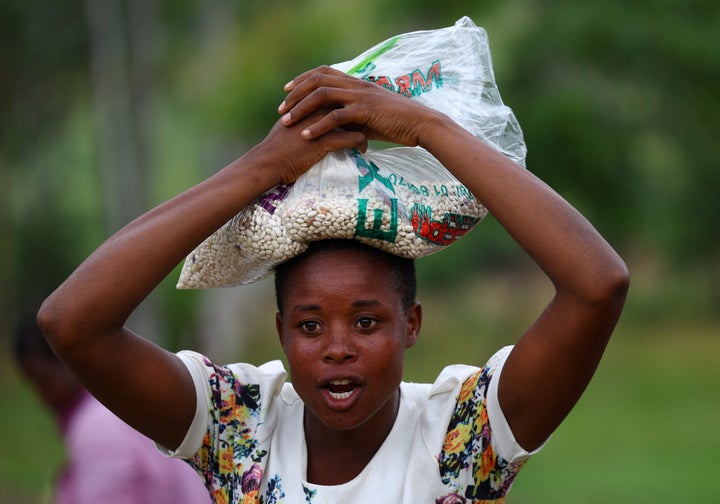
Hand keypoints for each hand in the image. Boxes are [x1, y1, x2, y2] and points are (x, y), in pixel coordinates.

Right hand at [247, 109, 368, 185]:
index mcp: (309, 103)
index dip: (348, 102)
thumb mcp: (288, 125)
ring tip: (368, 136)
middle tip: (370, 121)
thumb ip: (300, 117)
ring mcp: (323, 123)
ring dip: (365, 127)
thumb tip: (307, 118)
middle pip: (347, 103)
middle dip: (361, 111)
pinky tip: (362, 150)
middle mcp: (318, 109)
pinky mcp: (327, 140)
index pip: (335, 94)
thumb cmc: (276, 147)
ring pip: (354, 119)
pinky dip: (361, 143)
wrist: (268, 162)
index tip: (358, 111)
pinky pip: (353, 138)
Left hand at [278, 66, 439, 147]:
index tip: (287, 90)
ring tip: (287, 122)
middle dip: (295, 94)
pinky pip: (335, 116)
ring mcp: (360, 96)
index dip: (303, 79)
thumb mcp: (371, 117)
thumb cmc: (398, 123)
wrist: (420, 124)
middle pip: (317, 81)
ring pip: (322, 96)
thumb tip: (337, 128)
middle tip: (281, 109)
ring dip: (301, 108)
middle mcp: (356, 85)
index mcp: (357, 83)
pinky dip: (318, 126)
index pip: (324, 72)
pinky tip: (306, 135)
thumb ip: (353, 117)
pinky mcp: (365, 110)